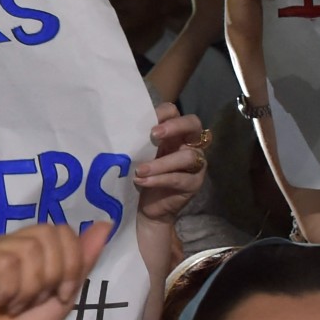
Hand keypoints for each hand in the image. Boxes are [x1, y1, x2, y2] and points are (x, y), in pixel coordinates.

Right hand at [0, 223, 111, 319]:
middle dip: (53, 276)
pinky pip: (6, 263)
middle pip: (47, 234)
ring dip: (30, 289)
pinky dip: (11, 291)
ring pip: (29, 249)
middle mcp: (4, 244)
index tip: (61, 296)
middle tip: (33, 302)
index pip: (61, 231)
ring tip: (14, 307)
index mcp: (24, 248)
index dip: (71, 264)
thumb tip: (106, 224)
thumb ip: (81, 262)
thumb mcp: (63, 298)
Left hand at [133, 104, 205, 227]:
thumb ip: (140, 140)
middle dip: (175, 126)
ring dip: (161, 163)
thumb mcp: (140, 154)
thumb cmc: (141, 174)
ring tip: (140, 170)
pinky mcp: (194, 184)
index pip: (173, 112)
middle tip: (154, 134)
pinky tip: (142, 181)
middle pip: (193, 124)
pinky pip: (179, 179)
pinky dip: (159, 179)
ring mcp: (195, 164)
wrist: (145, 207)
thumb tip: (124, 126)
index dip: (162, 113)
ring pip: (187, 156)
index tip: (144, 122)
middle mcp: (189, 144)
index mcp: (173, 132)